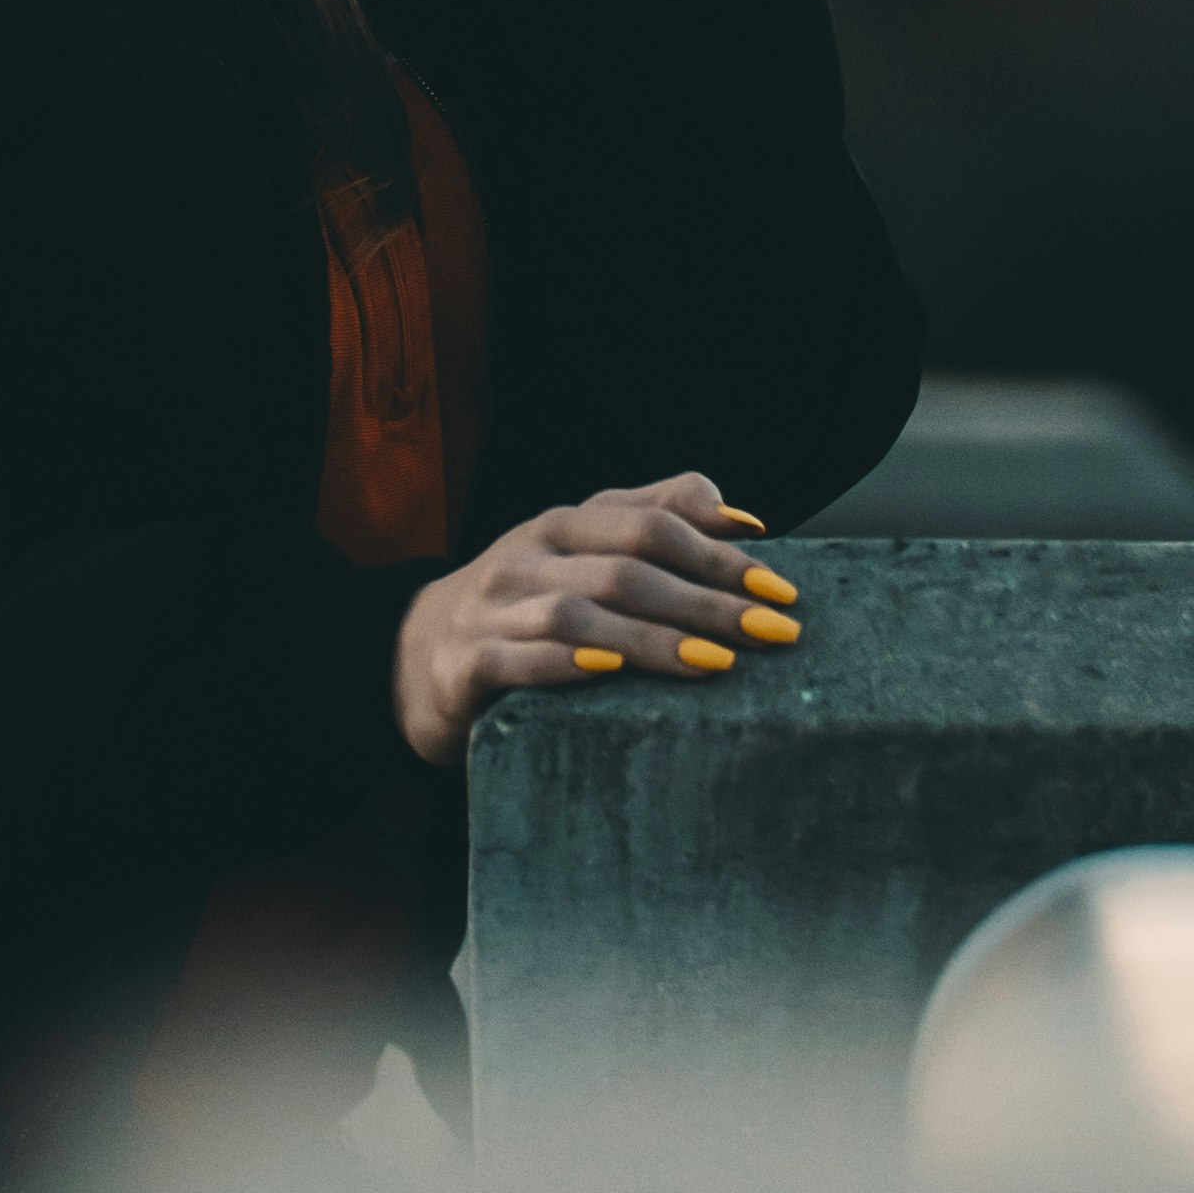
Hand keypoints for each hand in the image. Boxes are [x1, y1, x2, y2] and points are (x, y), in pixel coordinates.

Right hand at [392, 473, 803, 767]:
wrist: (414, 655)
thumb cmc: (526, 603)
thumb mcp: (583, 550)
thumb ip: (657, 517)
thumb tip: (745, 517)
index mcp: (564, 525)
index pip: (651, 524)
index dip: (718, 555)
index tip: (778, 591)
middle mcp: (526, 557)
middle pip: (625, 570)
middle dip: (705, 603)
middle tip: (769, 635)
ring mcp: (489, 608)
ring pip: (575, 614)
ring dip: (649, 639)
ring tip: (713, 664)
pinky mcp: (461, 664)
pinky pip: (512, 660)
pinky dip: (562, 664)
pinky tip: (608, 675)